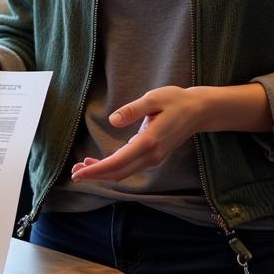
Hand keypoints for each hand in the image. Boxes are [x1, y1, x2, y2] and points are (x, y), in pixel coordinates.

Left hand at [70, 86, 204, 183]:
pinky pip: (130, 167)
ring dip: (103, 173)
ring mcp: (154, 158)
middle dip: (95, 175)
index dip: (97, 170)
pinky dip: (113, 168)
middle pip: (119, 172)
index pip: (118, 162)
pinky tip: (100, 162)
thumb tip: (113, 120)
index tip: (79, 172)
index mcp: (149, 141)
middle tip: (74, 172)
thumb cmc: (176, 101)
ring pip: (124, 172)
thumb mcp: (153, 98)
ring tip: (81, 168)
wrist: (199, 111)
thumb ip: (133, 110)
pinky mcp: (154, 156)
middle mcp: (151, 155)